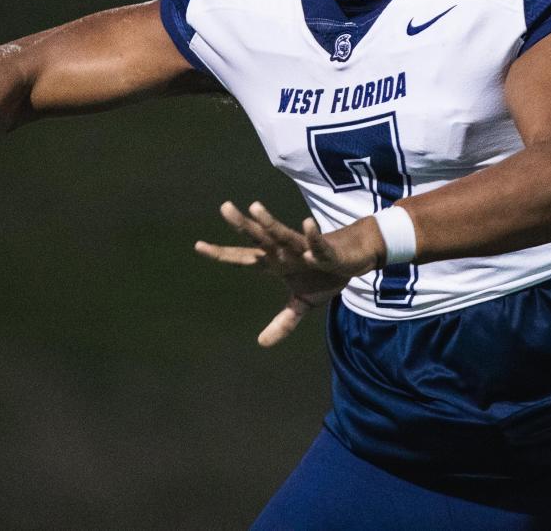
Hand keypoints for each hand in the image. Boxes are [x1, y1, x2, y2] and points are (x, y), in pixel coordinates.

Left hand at [194, 201, 384, 346]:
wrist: (353, 259)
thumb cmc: (323, 274)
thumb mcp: (302, 303)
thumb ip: (283, 322)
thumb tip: (261, 343)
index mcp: (275, 263)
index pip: (244, 258)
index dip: (222, 254)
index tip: (198, 245)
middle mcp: (285, 252)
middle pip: (259, 237)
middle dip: (243, 224)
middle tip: (224, 207)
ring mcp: (304, 249)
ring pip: (284, 234)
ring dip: (270, 222)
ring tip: (255, 207)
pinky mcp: (326, 251)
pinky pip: (318, 243)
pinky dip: (313, 236)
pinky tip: (307, 224)